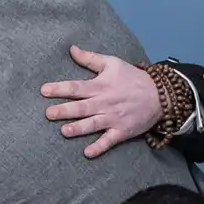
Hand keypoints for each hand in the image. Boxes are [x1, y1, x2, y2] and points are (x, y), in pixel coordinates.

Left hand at [41, 46, 161, 157]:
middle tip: (48, 114)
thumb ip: (91, 58)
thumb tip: (71, 49)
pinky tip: (87, 153)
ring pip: (93, 124)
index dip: (59, 88)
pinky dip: (99, 147)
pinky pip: (109, 141)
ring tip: (64, 131)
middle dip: (64, 110)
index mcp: (100, 86)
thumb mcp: (113, 63)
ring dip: (78, 128)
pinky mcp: (122, 131)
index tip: (44, 91)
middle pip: (81, 107)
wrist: (159, 95)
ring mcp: (113, 118)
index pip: (76, 87)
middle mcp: (105, 103)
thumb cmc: (133, 78)